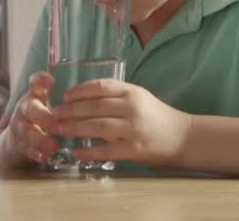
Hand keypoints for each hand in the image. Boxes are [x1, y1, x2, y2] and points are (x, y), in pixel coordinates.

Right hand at [2, 72, 60, 165]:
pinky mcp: (17, 144)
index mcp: (35, 95)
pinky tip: (45, 157)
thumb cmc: (40, 119)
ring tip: (54, 146)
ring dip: (40, 139)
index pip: (35, 82)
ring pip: (26, 131)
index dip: (41, 80)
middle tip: (57, 126)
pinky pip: (24, 148)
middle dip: (44, 117)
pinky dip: (35, 153)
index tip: (52, 82)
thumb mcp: (48, 106)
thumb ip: (64, 100)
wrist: (15, 139)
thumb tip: (86, 94)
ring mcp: (19, 126)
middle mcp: (25, 108)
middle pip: (30, 108)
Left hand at [54, 79, 191, 167]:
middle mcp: (132, 107)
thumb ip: (116, 98)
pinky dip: (89, 151)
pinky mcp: (135, 149)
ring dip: (75, 128)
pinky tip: (77, 151)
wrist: (184, 138)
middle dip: (71, 111)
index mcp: (132, 92)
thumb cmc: (157, 117)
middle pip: (94, 106)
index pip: (100, 86)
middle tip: (55, 114)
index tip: (65, 97)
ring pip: (96, 126)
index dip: (79, 91)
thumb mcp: (139, 98)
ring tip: (60, 130)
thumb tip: (83, 100)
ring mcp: (133, 128)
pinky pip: (106, 150)